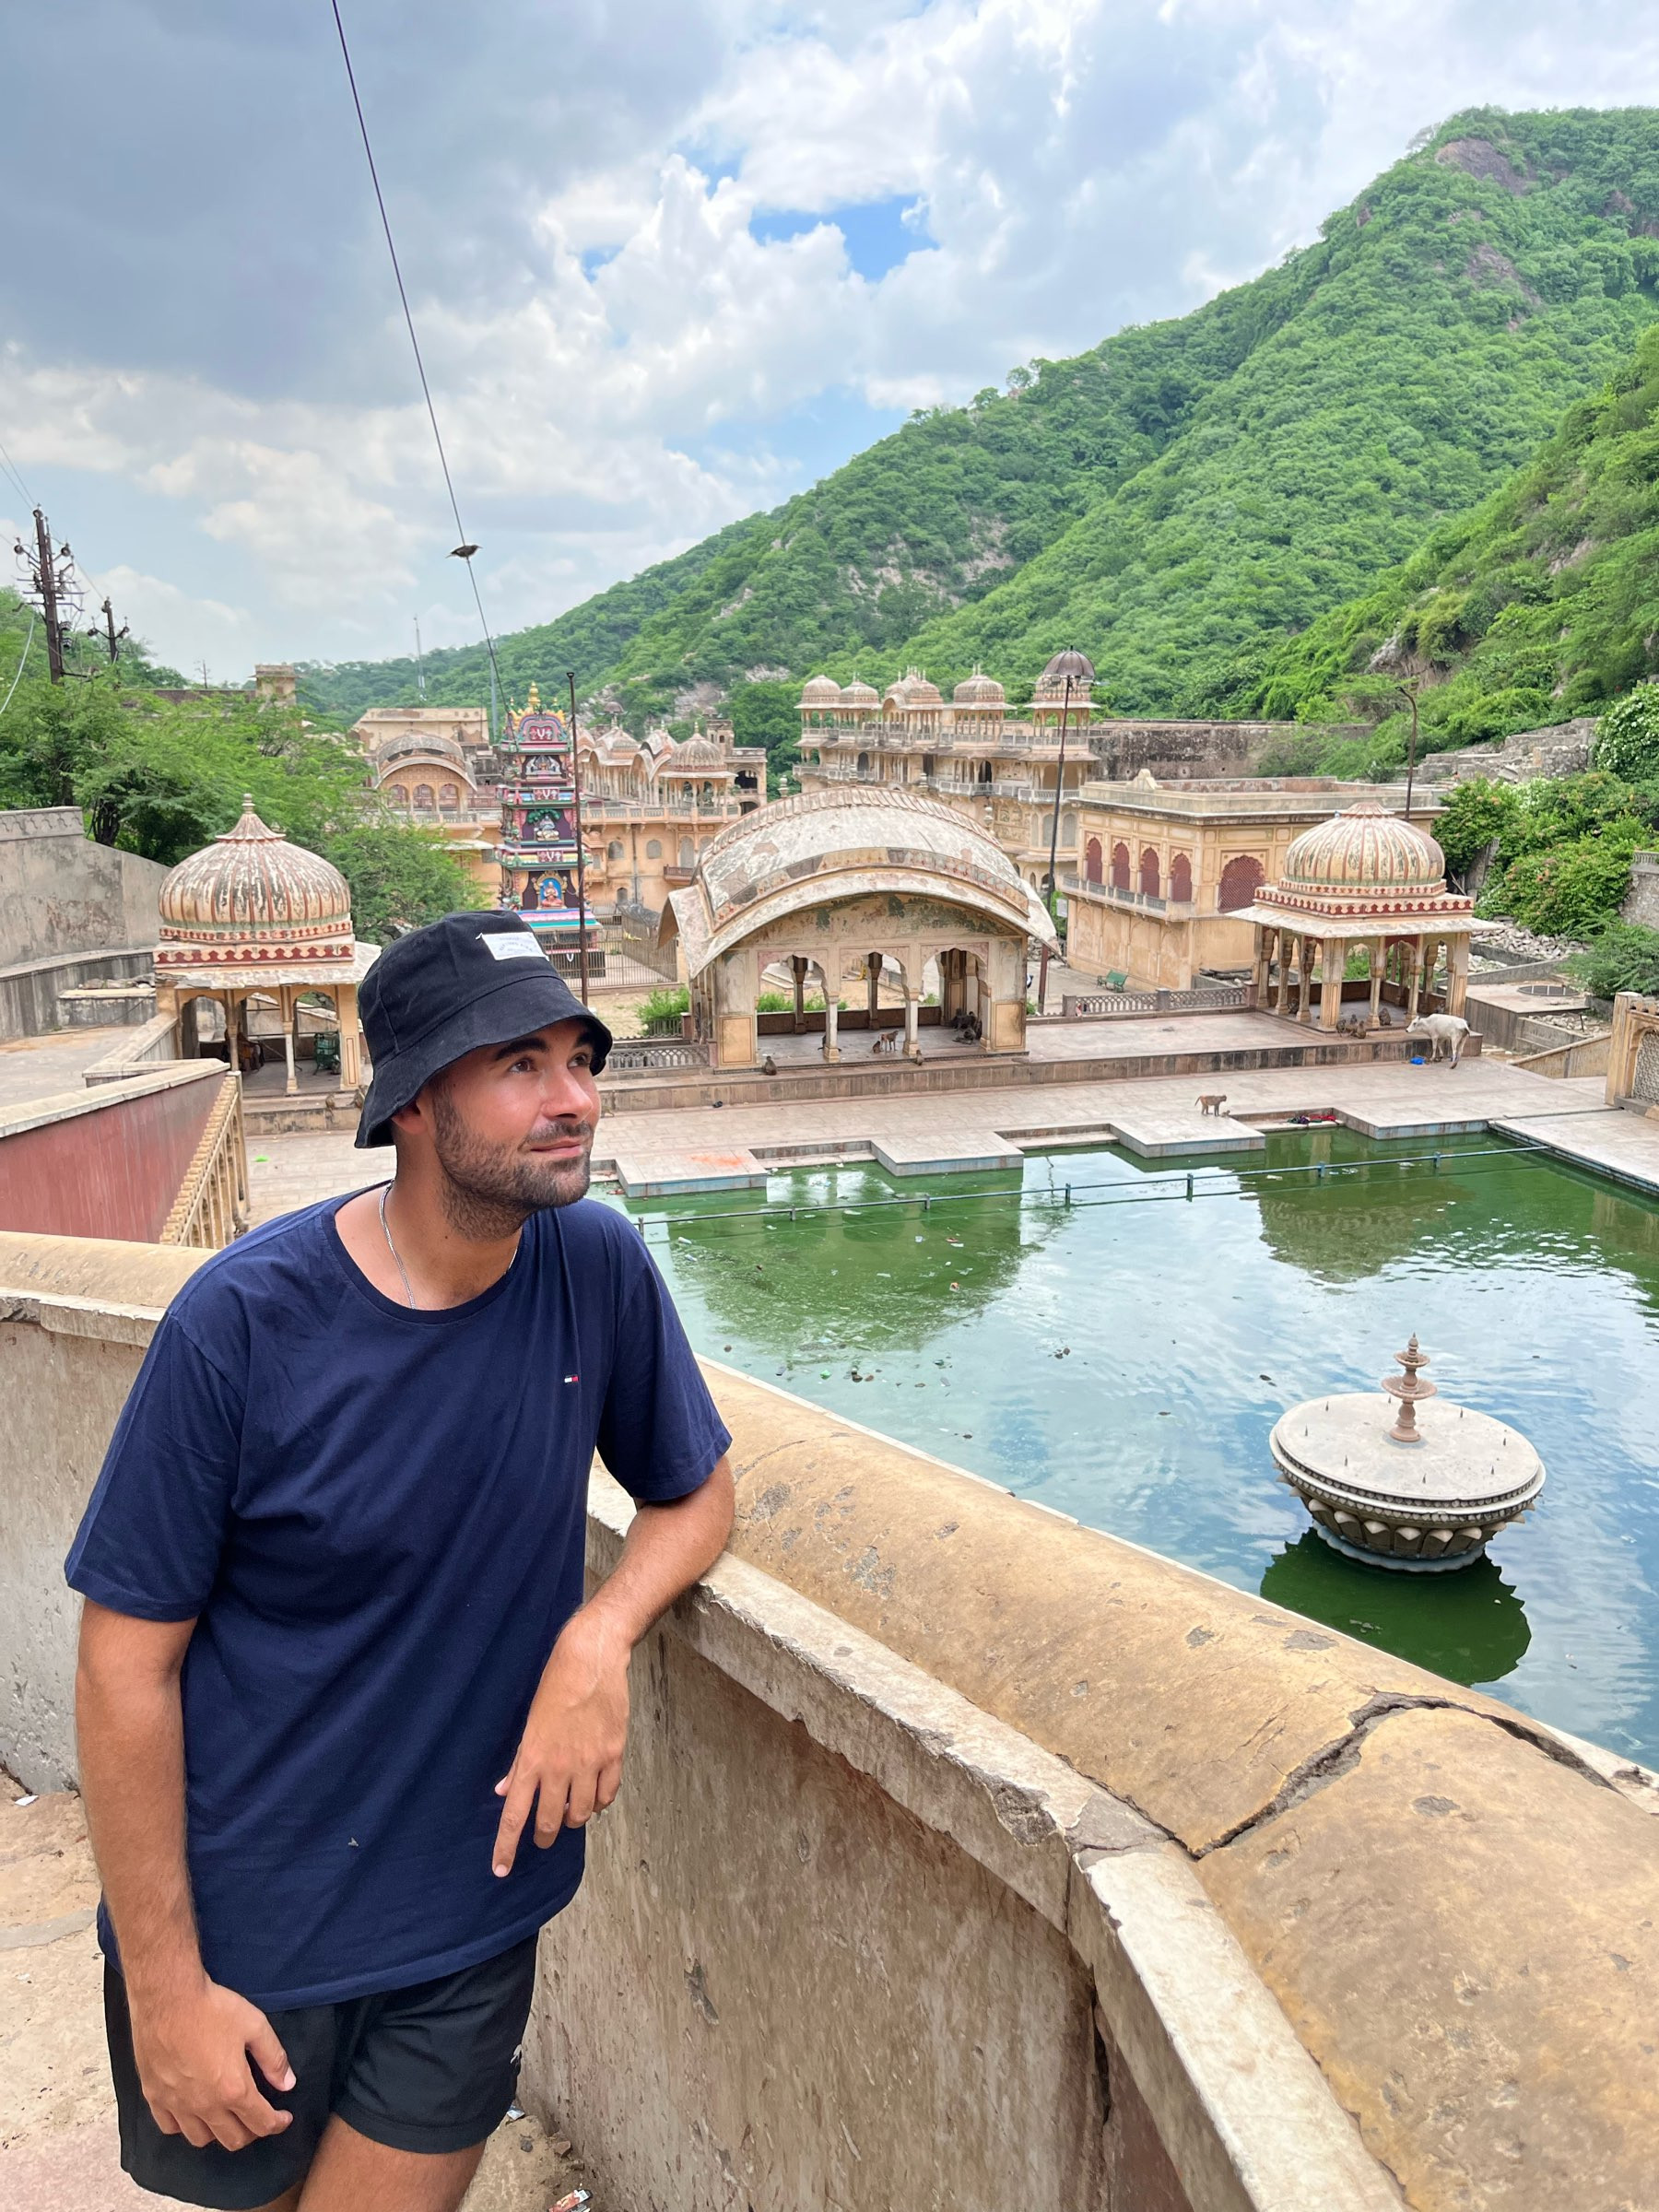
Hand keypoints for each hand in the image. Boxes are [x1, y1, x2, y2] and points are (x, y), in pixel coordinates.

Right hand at [130, 1973, 294, 2151]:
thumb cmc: (213, 2008)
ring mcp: (176, 2104)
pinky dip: (185, 2126)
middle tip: (258, 2116)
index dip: (278, 2124)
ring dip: (219, 2133)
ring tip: (227, 2116)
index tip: (284, 2119)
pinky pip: (170, 2127)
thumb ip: (274, 2058)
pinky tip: (192, 2112)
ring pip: (200, 2139)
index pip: (261, 2123)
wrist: (167, 1998)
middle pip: (233, 2139)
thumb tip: (288, 2084)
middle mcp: (205, 2106)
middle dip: (252, 2132)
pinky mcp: (154, 2097)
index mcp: (233, 2090)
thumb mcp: (255, 2026)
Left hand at [493, 1607, 629, 1875]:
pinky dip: (599, 1802)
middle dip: (544, 1837)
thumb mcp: (530, 1723)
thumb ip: (520, 1762)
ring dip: (573, 1818)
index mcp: (532, 1758)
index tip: (501, 1870)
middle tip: (543, 1836)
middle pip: (549, 1822)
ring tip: (570, 1809)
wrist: (591, 1659)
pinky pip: (607, 1795)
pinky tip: (594, 1795)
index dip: (506, 1847)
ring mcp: (588, 1763)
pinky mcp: (613, 1755)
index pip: (515, 1815)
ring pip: (580, 1814)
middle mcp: (559, 1767)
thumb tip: (507, 1792)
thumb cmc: (555, 1686)